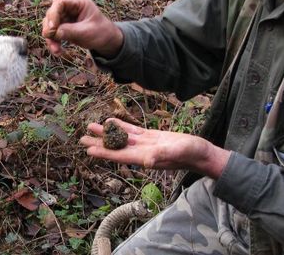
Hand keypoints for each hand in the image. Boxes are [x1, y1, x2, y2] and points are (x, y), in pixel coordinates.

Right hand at [42, 0, 123, 56]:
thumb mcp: (86, 32)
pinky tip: (57, 51)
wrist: (106, 40)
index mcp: (78, 2)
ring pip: (50, 24)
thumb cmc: (101, 32)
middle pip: (52, 13)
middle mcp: (70, 7)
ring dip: (50, 38)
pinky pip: (53, 32)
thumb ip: (70, 31)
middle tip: (50, 40)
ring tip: (56, 51)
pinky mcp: (63, 26)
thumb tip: (53, 33)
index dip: (53, 14)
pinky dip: (53, 41)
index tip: (52, 28)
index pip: (60, 2)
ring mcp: (65, 16)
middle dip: (50, 28)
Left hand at [80, 119, 230, 177]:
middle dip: (99, 143)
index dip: (104, 153)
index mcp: (145, 158)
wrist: (202, 153)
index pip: (120, 155)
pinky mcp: (152, 137)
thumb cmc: (192, 154)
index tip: (88, 151)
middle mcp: (142, 152)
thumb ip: (163, 155)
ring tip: (91, 127)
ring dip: (107, 134)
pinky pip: (133, 132)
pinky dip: (122, 127)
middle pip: (116, 147)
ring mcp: (146, 145)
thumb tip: (147, 161)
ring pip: (122, 138)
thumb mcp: (178, 152)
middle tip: (81, 139)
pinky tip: (112, 123)